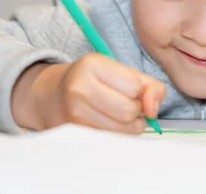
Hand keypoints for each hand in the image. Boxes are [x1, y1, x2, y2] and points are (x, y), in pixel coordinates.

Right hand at [11, 53, 165, 133]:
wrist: (52, 96)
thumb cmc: (95, 81)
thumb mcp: (121, 72)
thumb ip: (150, 85)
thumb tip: (153, 110)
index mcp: (93, 64)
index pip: (135, 87)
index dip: (141, 92)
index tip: (133, 90)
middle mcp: (79, 88)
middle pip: (129, 111)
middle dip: (137, 112)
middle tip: (130, 106)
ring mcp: (73, 113)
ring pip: (122, 130)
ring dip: (130, 126)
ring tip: (120, 116)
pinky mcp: (74, 133)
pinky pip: (111, 141)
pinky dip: (117, 135)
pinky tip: (108, 125)